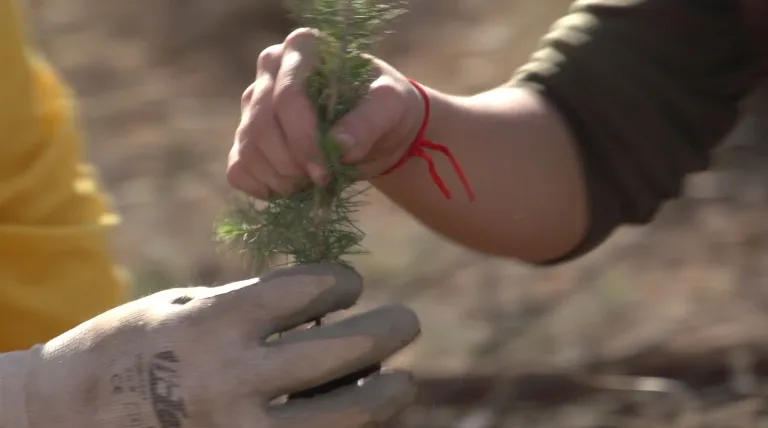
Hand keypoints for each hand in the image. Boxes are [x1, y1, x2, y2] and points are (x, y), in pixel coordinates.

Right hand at [19, 263, 419, 427]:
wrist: (68, 417)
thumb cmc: (131, 346)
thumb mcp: (185, 306)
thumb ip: (250, 305)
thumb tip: (321, 301)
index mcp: (215, 321)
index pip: (309, 290)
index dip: (343, 281)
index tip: (349, 283)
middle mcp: (233, 376)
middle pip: (343, 350)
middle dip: (389, 329)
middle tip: (407, 322)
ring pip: (344, 413)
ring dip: (385, 394)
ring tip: (401, 382)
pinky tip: (357, 414)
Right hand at [227, 28, 424, 199]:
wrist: (378, 126)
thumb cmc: (383, 104)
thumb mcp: (390, 106)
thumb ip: (368, 122)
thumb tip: (340, 147)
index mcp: (303, 49)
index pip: (287, 97)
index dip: (302, 140)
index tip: (324, 172)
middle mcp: (271, 70)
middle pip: (261, 125)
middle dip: (290, 164)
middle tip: (321, 181)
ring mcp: (254, 103)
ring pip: (247, 148)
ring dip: (279, 178)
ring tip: (312, 183)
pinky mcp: (248, 136)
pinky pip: (238, 168)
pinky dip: (262, 187)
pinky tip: (292, 189)